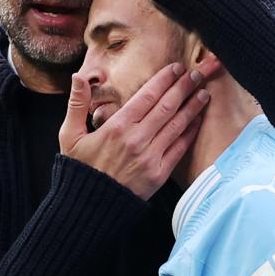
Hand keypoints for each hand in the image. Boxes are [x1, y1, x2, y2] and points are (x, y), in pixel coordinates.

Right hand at [59, 62, 209, 199]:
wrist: (89, 207)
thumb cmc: (80, 168)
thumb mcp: (70, 134)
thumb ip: (76, 104)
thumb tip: (78, 76)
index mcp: (117, 126)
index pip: (147, 96)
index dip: (164, 79)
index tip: (176, 68)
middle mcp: (137, 139)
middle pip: (167, 106)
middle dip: (184, 87)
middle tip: (197, 74)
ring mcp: (150, 157)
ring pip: (177, 125)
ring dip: (193, 107)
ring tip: (204, 92)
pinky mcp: (159, 174)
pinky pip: (179, 148)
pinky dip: (190, 132)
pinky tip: (198, 120)